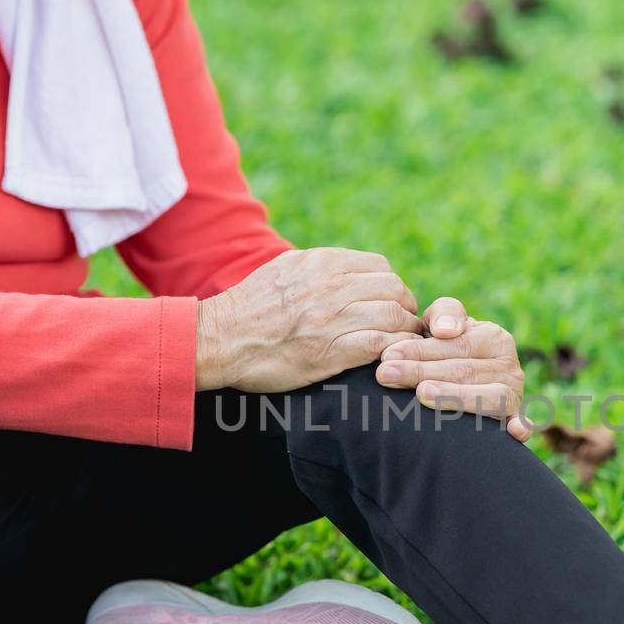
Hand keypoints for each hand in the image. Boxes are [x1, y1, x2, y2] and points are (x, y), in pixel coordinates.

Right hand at [197, 248, 421, 390]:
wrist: (218, 339)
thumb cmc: (248, 308)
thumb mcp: (283, 270)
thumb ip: (317, 268)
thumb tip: (344, 269)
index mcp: (320, 263)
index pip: (380, 268)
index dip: (392, 288)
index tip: (391, 304)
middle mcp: (330, 285)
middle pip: (393, 290)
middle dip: (405, 308)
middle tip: (402, 326)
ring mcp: (331, 318)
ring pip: (393, 316)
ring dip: (404, 333)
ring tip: (401, 345)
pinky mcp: (329, 351)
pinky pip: (380, 345)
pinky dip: (394, 351)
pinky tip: (391, 359)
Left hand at [375, 297, 530, 440]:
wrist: (458, 380)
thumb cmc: (443, 351)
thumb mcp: (440, 325)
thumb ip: (443, 315)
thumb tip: (448, 330)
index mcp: (494, 338)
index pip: (456, 344)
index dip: (420, 349)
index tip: (387, 356)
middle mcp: (510, 366)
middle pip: (465, 370)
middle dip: (422, 372)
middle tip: (386, 375)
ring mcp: (515, 395)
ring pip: (488, 396)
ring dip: (455, 396)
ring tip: (421, 393)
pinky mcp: (516, 420)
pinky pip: (521, 424)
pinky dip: (520, 426)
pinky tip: (512, 431)